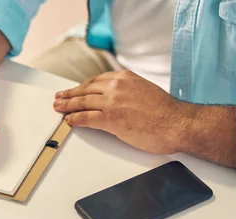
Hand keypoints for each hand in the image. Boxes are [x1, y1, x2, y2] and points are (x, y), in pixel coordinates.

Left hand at [53, 70, 193, 153]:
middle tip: (59, 98)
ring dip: (67, 106)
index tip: (75, 89)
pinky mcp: (110, 119)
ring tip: (58, 108)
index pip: (96, 80)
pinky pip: (86, 118)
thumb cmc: (167, 113)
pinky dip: (74, 119)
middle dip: (70, 94)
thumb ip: (129, 91)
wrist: (177, 123)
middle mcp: (117, 87)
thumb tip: (118, 100)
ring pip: (82, 102)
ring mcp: (112, 102)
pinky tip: (68, 120)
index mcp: (126, 78)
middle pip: (86, 89)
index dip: (82, 86)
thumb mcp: (145, 91)